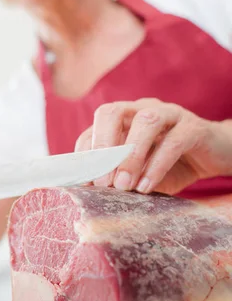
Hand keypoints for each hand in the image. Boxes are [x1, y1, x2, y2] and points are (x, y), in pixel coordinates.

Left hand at [76, 99, 231, 194]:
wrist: (215, 156)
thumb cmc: (172, 165)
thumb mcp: (140, 173)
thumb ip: (120, 176)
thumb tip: (93, 191)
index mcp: (124, 117)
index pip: (95, 126)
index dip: (86, 152)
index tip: (84, 182)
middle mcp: (142, 108)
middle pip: (112, 112)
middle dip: (102, 144)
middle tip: (101, 180)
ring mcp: (169, 113)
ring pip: (145, 122)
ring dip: (130, 155)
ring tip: (124, 186)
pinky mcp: (193, 126)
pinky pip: (173, 141)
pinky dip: (157, 165)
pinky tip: (147, 186)